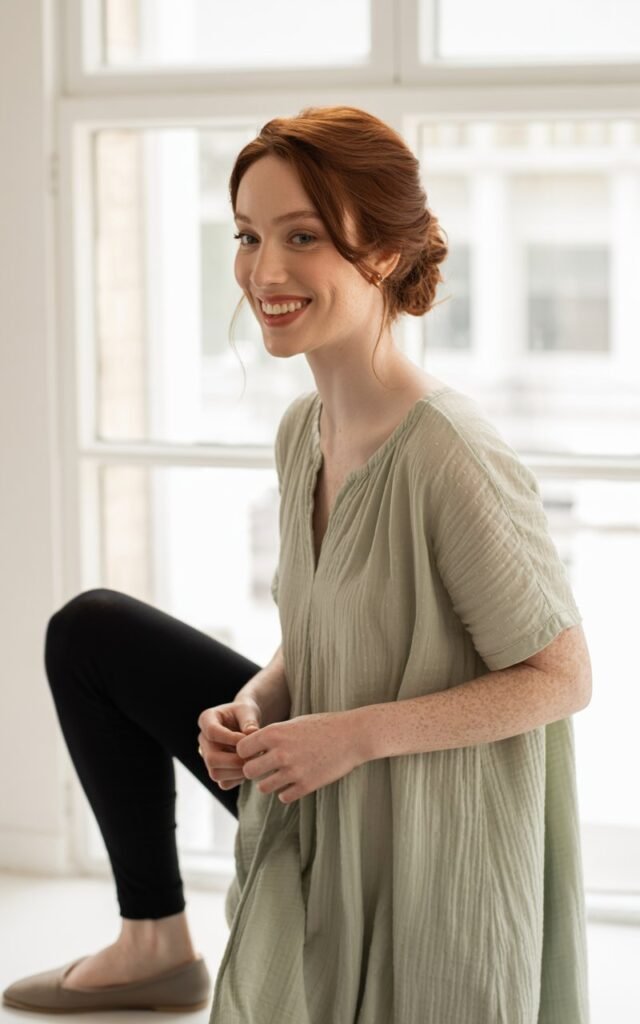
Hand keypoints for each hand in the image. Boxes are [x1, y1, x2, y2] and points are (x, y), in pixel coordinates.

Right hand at [197, 698, 262, 789]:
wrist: (245, 722)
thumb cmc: (245, 713)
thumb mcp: (247, 710)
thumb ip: (249, 720)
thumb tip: (251, 732)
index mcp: (207, 720)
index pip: (212, 732)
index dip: (230, 738)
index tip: (248, 737)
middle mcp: (203, 740)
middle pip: (211, 758)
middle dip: (235, 760)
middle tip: (253, 755)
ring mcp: (207, 756)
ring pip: (215, 773)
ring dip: (238, 771)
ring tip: (254, 761)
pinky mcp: (216, 770)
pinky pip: (223, 783)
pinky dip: (238, 779)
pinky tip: (248, 767)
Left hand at [235, 711, 362, 803]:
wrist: (353, 735)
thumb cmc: (324, 726)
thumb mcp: (294, 723)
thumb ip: (273, 736)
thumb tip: (253, 749)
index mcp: (275, 733)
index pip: (241, 749)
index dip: (246, 752)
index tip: (255, 753)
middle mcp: (280, 753)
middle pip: (248, 771)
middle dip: (255, 770)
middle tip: (265, 767)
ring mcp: (293, 771)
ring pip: (263, 788)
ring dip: (269, 783)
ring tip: (280, 776)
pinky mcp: (306, 785)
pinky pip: (283, 797)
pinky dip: (286, 792)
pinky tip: (295, 782)